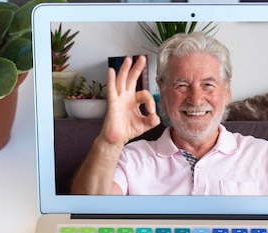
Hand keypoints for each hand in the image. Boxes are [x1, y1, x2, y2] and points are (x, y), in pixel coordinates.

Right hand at [71, 55, 159, 194]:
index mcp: (134, 100)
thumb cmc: (128, 130)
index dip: (150, 102)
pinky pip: (111, 90)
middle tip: (142, 58)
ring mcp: (118, 99)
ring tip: (128, 59)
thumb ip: (153, 120)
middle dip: (137, 68)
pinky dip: (111, 80)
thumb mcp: (145, 125)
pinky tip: (111, 71)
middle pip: (132, 79)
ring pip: (122, 81)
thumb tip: (156, 116)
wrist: (117, 139)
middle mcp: (126, 97)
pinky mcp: (112, 103)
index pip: (144, 94)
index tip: (152, 113)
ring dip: (125, 69)